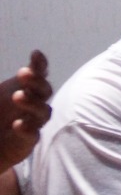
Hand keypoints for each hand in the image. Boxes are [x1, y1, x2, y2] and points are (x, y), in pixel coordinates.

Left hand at [0, 51, 51, 170]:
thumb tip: (1, 58)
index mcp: (25, 88)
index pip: (38, 74)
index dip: (39, 65)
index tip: (35, 54)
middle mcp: (33, 103)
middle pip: (44, 90)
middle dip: (35, 81)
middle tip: (22, 73)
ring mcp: (33, 122)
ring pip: (43, 111)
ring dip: (32, 102)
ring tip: (17, 96)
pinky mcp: (28, 140)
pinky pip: (33, 134)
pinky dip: (28, 128)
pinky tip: (17, 124)